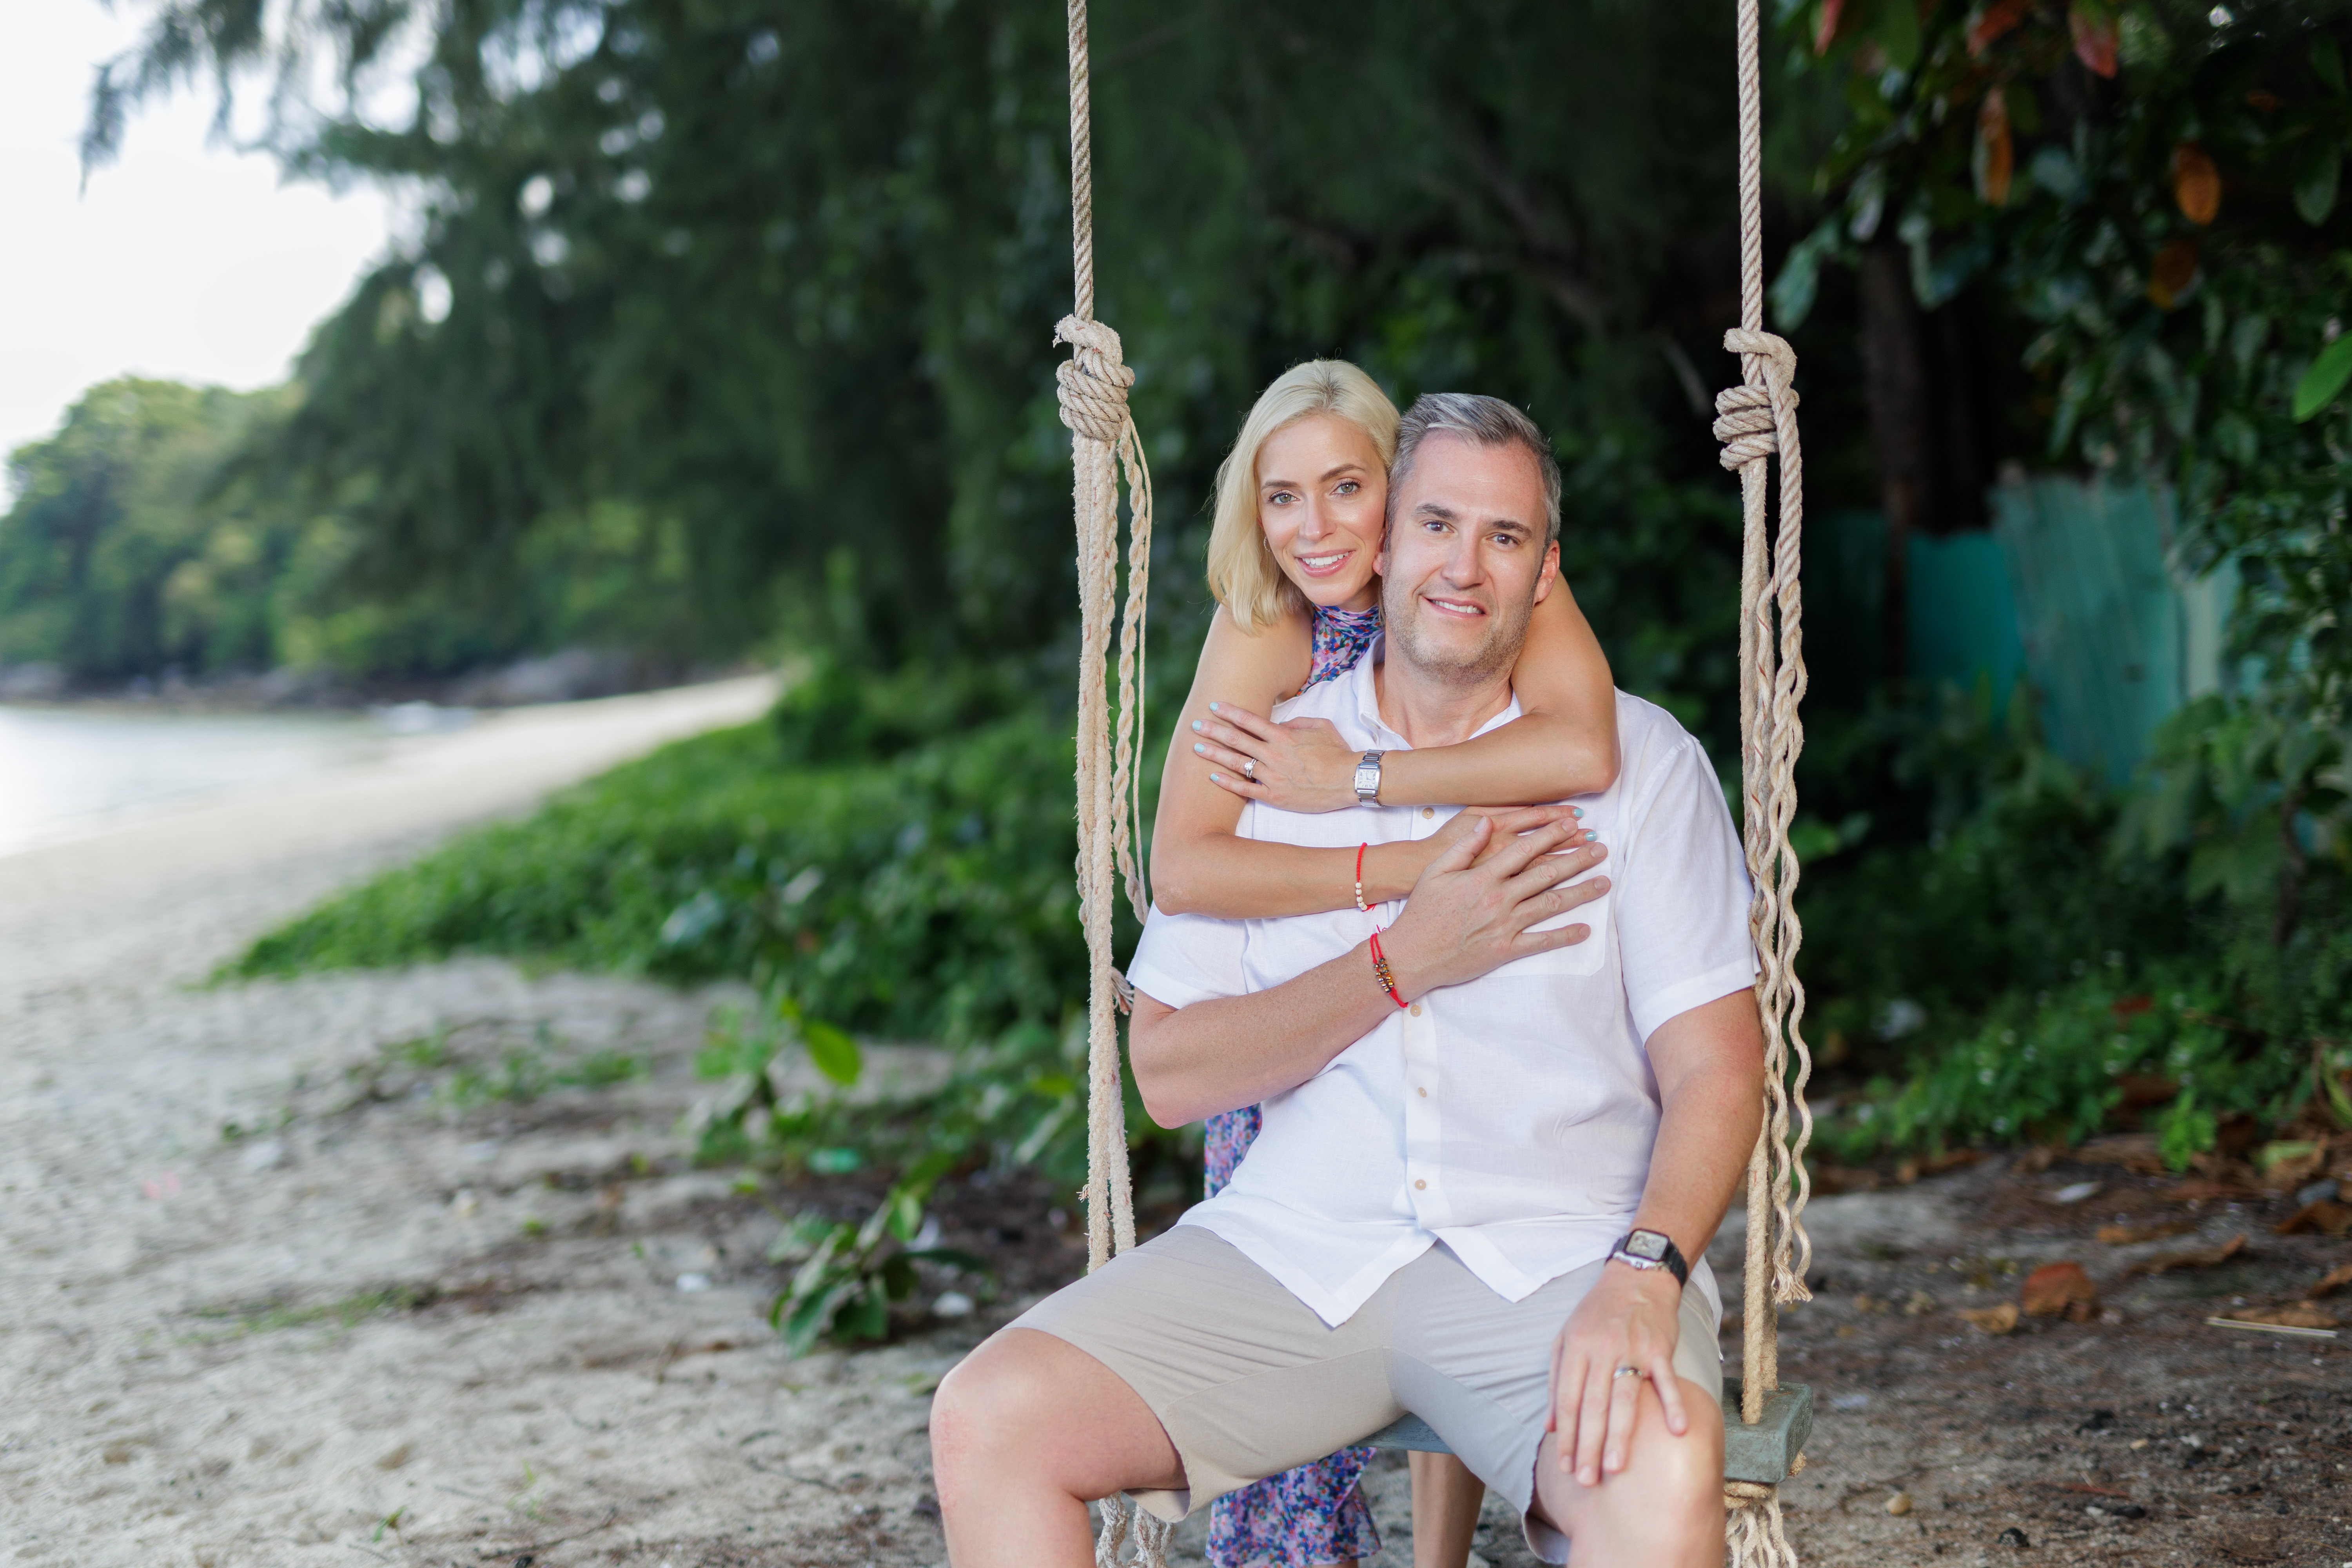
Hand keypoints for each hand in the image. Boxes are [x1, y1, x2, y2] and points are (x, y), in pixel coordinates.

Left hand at [1188, 703, 1360, 812]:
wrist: (1350, 780)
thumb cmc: (1338, 753)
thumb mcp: (1322, 727)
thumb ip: (1299, 722)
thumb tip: (1282, 723)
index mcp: (1283, 736)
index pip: (1250, 721)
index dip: (1229, 712)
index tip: (1213, 706)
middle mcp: (1273, 754)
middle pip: (1237, 740)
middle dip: (1214, 731)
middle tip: (1196, 725)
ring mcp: (1272, 776)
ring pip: (1237, 763)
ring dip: (1214, 754)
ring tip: (1196, 748)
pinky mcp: (1275, 796)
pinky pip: (1245, 789)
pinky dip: (1228, 782)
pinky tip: (1213, 776)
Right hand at [1379, 816, 1607, 993]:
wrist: (1413, 954)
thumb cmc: (1422, 911)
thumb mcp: (1437, 871)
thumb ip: (1465, 847)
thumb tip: (1488, 824)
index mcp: (1483, 876)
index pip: (1525, 850)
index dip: (1551, 835)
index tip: (1573, 825)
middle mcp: (1499, 898)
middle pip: (1546, 873)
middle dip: (1577, 859)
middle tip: (1601, 850)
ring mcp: (1505, 925)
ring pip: (1551, 904)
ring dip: (1580, 892)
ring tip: (1603, 883)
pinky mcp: (1507, 949)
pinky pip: (1542, 942)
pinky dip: (1565, 936)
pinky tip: (1585, 929)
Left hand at [1546, 1261, 1689, 1487]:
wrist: (1636, 1277)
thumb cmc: (1597, 1313)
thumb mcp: (1566, 1338)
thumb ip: (1556, 1381)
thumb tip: (1549, 1427)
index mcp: (1575, 1347)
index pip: (1567, 1400)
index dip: (1565, 1436)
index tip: (1565, 1467)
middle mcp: (1600, 1348)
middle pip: (1592, 1405)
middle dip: (1588, 1446)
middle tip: (1586, 1480)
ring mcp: (1632, 1347)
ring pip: (1624, 1397)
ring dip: (1621, 1435)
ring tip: (1616, 1468)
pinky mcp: (1660, 1347)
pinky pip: (1665, 1379)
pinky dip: (1672, 1404)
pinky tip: (1676, 1431)